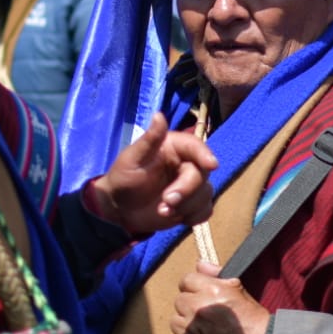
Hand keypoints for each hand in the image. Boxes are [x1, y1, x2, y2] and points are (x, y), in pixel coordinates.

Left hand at [90, 114, 217, 232]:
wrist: (119, 208)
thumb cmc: (123, 178)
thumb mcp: (132, 158)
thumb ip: (149, 139)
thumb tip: (159, 114)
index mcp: (174, 147)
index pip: (195, 146)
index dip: (205, 154)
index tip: (212, 165)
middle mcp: (186, 163)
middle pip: (202, 174)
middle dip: (186, 191)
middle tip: (166, 202)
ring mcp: (191, 185)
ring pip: (205, 194)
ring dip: (186, 206)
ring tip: (162, 211)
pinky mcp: (192, 204)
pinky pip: (205, 210)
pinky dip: (194, 216)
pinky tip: (178, 219)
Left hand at [171, 261, 270, 333]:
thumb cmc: (254, 320)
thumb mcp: (239, 291)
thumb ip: (216, 275)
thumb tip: (200, 264)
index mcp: (210, 290)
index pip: (186, 280)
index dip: (194, 286)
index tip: (200, 293)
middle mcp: (197, 308)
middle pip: (179, 300)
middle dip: (190, 305)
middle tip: (206, 313)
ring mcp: (191, 330)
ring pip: (175, 321)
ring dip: (186, 323)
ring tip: (203, 328)